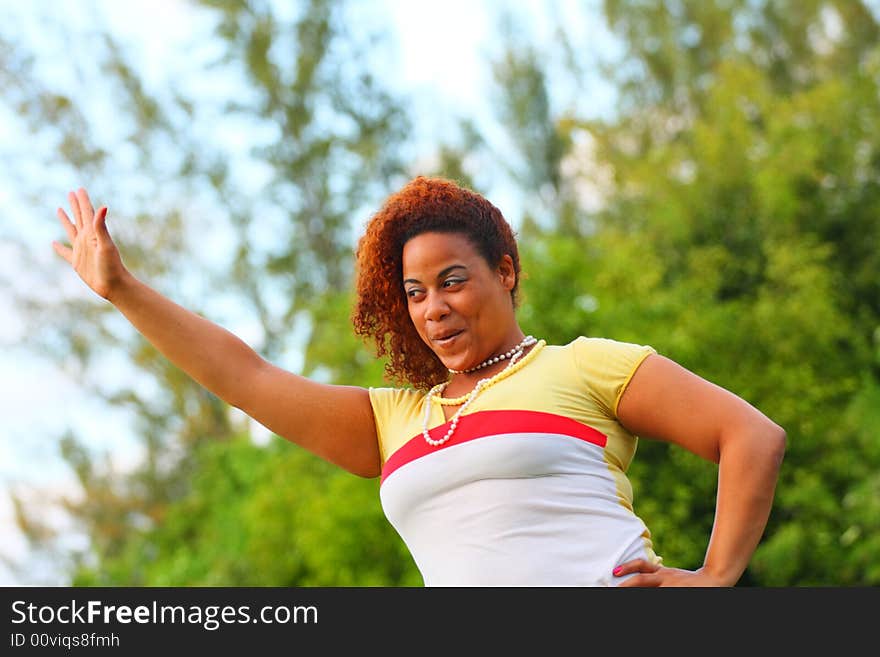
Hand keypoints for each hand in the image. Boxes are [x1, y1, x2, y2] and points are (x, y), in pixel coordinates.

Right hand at [52, 188, 127, 299]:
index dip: (83, 201)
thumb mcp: (105, 245)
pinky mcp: (77, 262)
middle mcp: (87, 239)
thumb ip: (101, 227)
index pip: (87, 213)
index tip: (79, 189)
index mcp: (93, 234)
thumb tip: (103, 206)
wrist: (113, 286)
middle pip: (79, 218)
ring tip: (60, 209)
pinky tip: (53, 243)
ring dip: (66, 220)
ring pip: (71, 231)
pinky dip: (58, 248)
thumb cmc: (112, 266)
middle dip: (76, 205)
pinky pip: (65, 253)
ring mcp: (81, 250)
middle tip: (71, 192)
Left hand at [612, 559, 730, 586]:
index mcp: (662, 573)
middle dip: (626, 585)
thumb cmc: (688, 581)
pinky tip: (654, 594)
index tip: (614, 571)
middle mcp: (665, 578)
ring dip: (638, 591)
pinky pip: (662, 596)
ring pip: (650, 588)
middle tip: (613, 589)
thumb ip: (655, 576)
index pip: (642, 566)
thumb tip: (632, 577)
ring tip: (620, 591)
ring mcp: (671, 586)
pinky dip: (656, 595)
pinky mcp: (678, 593)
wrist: (714, 579)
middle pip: (642, 579)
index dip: (627, 567)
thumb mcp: (670, 575)